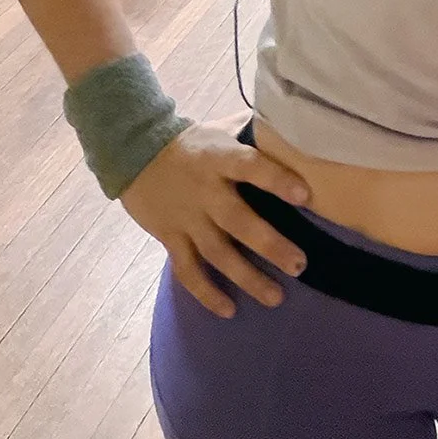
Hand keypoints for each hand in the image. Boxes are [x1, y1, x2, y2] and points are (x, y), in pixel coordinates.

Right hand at [120, 119, 311, 317]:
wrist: (132, 150)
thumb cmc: (193, 142)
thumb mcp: (223, 129)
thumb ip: (254, 135)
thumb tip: (296, 132)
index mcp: (219, 157)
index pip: (250, 166)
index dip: (276, 179)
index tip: (305, 196)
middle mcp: (204, 191)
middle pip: (238, 221)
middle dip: (269, 245)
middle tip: (299, 265)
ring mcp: (186, 218)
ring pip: (217, 253)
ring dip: (246, 277)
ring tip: (275, 297)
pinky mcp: (169, 237)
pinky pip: (188, 270)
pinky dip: (206, 292)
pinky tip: (228, 310)